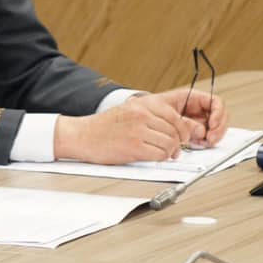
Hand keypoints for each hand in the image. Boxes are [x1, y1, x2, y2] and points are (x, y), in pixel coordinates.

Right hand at [56, 95, 194, 163]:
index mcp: (141, 104)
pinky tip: (152, 156)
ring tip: (161, 153)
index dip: (182, 129)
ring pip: (170, 143)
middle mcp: (141, 115)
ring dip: (169, 152)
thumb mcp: (128, 111)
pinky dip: (160, 158)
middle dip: (177, 142)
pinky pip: (160, 154)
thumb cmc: (102, 126)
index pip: (175, 116)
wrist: (80, 136)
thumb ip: (151, 116)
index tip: (181, 136)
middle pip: (175, 131)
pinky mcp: (134, 147)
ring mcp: (138, 131)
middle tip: (173, 149)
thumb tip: (177, 128)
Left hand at [144, 85, 227, 148]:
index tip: (213, 123)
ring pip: (215, 128)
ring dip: (213, 136)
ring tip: (204, 142)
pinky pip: (206, 136)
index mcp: (193, 98)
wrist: (139, 115)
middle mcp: (198, 109)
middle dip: (219, 128)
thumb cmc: (150, 107)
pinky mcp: (194, 131)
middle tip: (211, 139)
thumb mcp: (165, 110)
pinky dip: (205, 141)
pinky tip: (198, 143)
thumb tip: (201, 131)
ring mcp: (198, 120)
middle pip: (220, 117)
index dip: (218, 112)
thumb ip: (184, 120)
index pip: (215, 102)